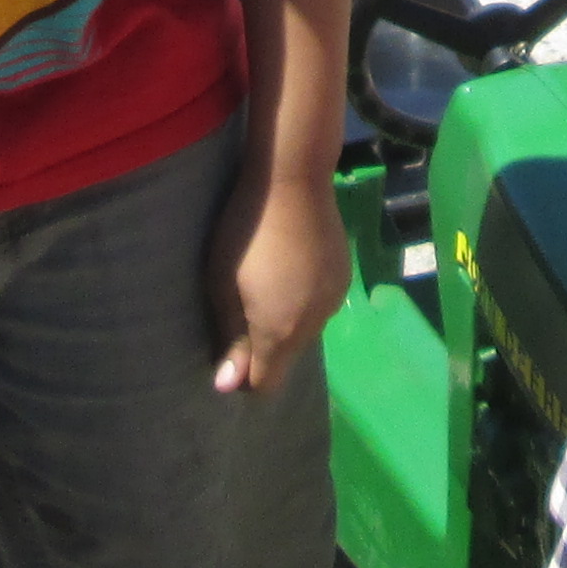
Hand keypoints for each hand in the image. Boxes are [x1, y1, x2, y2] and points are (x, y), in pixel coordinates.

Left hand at [207, 166, 348, 395]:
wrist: (293, 180)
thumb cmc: (245, 233)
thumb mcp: (222, 285)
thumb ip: (229, 339)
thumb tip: (227, 386)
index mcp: (281, 332)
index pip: (267, 384)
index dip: (245, 378)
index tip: (228, 353)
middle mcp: (315, 324)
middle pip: (287, 358)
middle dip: (265, 349)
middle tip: (240, 308)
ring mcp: (334, 299)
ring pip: (306, 331)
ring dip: (286, 322)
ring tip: (264, 283)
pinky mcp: (344, 276)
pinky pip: (320, 306)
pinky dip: (304, 299)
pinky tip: (290, 268)